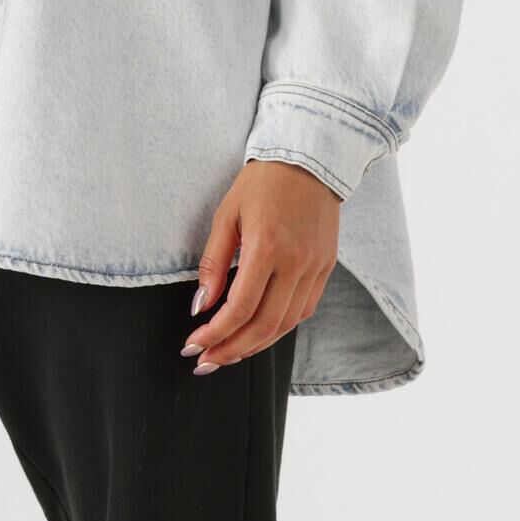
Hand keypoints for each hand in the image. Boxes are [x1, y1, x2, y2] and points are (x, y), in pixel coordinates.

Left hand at [184, 160, 340, 371]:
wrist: (310, 159)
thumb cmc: (262, 182)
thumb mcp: (227, 215)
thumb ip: (213, 263)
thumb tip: (200, 305)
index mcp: (268, 248)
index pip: (240, 308)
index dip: (214, 334)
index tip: (193, 345)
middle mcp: (296, 263)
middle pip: (264, 326)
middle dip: (231, 350)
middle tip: (206, 362)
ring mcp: (316, 268)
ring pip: (286, 325)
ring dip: (255, 345)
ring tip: (228, 353)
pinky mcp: (326, 268)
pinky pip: (303, 310)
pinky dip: (279, 328)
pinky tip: (258, 332)